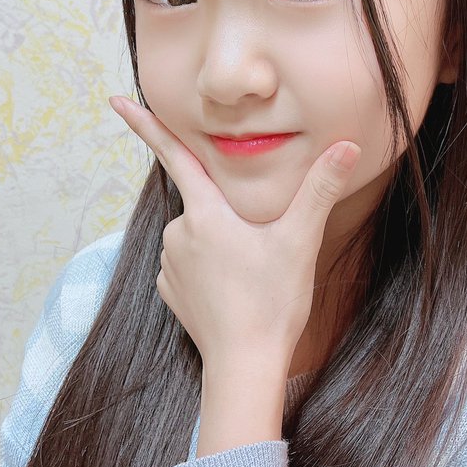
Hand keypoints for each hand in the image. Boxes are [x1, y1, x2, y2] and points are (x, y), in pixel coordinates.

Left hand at [109, 96, 361, 368]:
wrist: (245, 365)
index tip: (117, 101)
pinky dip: (209, 273)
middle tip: (263, 254)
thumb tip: (348, 145)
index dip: (148, 126)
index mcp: (206, 213)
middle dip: (232, 220)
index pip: (175, 157)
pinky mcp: (170, 293)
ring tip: (251, 278)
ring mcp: (170, 266)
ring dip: (222, 247)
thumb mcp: (301, 241)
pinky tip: (232, 291)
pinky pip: (189, 268)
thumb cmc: (273, 302)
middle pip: (206, 207)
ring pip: (199, 239)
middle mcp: (178, 234)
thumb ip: (321, 189)